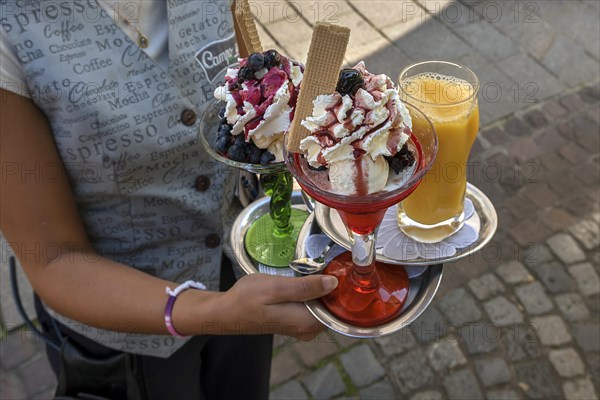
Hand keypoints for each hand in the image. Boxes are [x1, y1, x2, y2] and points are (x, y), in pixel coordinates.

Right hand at [219, 273, 337, 339]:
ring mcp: (302, 327)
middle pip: (333, 305)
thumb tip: (333, 283)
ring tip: (317, 267)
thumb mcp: (276, 287)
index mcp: (307, 322)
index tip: (341, 267)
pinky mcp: (296, 321)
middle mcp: (308, 329)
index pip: (339, 306)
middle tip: (328, 262)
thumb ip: (305, 287)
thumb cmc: (246, 298)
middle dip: (333, 284)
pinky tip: (306, 278)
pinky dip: (313, 292)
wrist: (226, 312)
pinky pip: (313, 306)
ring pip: (323, 304)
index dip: (343, 286)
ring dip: (322, 286)